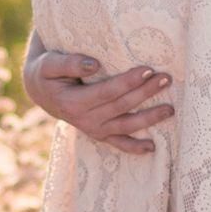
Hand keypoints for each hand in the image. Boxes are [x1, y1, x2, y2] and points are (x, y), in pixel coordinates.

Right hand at [22, 44, 174, 153]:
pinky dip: (135, 148)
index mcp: (73, 103)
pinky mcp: (99, 133)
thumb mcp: (49, 64)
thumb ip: (69, 63)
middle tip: (166, 79)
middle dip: (145, 93)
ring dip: (149, 119)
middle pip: (121, 107)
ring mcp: (93, 129)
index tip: (147, 69)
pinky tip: (152, 148)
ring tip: (170, 109)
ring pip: (126, 126)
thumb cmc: (47, 72)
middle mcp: (85, 120)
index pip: (107, 92)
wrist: (40, 90)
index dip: (128, 82)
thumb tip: (95, 65)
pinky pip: (118, 143)